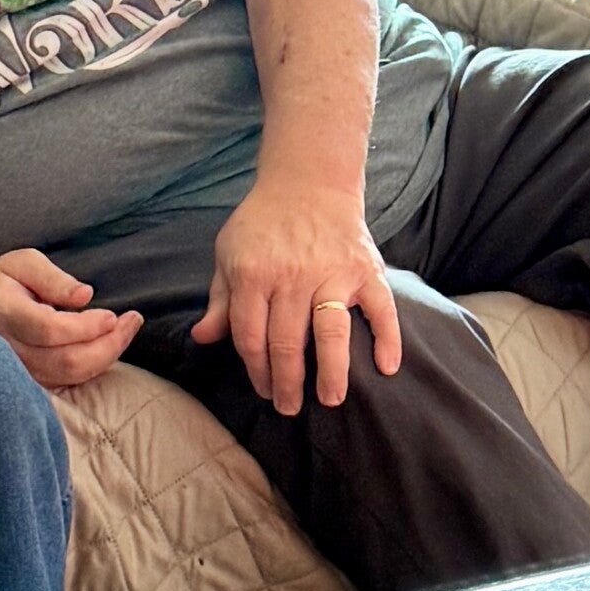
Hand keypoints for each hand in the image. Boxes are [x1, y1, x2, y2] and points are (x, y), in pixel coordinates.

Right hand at [0, 249, 142, 390]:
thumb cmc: (0, 280)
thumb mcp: (22, 262)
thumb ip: (53, 278)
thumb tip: (85, 296)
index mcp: (3, 311)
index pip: (48, 329)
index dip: (85, 327)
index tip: (112, 314)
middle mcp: (8, 348)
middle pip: (65, 361)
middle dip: (108, 344)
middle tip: (132, 320)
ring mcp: (18, 369)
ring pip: (70, 375)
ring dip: (107, 355)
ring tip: (127, 328)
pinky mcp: (30, 378)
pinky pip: (69, 379)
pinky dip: (95, 364)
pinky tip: (108, 343)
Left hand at [189, 181, 400, 413]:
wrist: (308, 183)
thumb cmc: (263, 223)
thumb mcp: (228, 254)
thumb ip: (220, 299)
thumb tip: (203, 337)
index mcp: (253, 275)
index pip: (250, 336)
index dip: (254, 369)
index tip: (262, 391)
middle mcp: (293, 277)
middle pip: (287, 342)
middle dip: (286, 382)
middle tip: (289, 407)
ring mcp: (332, 274)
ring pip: (331, 333)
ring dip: (331, 371)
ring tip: (329, 399)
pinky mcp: (366, 269)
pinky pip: (381, 308)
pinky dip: (387, 338)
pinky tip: (386, 368)